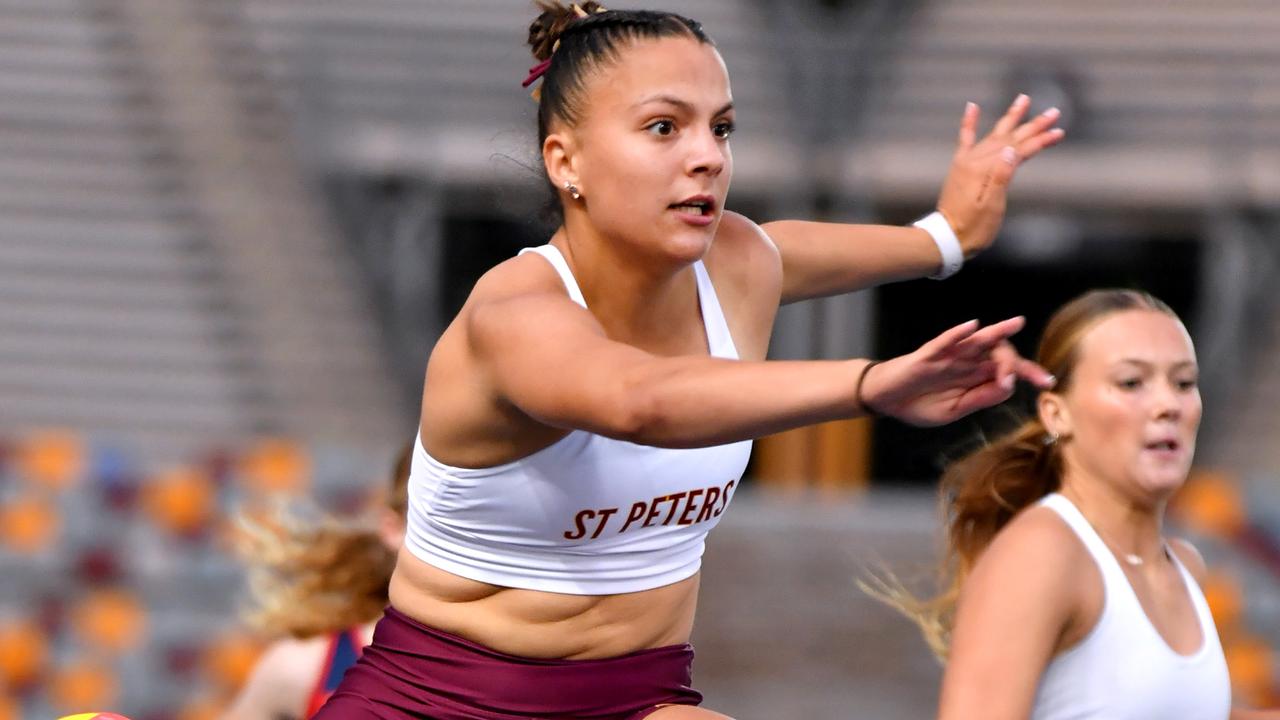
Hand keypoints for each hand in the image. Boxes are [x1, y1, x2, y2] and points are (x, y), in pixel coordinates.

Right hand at [860, 317, 1054, 426]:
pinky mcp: (928, 355)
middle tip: (1028, 377)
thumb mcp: (955, 410)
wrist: (885, 401)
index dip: (1028, 373)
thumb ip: (981, 397)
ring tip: (1017, 323)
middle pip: (997, 353)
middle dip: (1016, 361)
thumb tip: (1009, 385)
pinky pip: (945, 341)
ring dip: (997, 332)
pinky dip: (958, 333)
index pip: (1007, 370)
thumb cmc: (919, 403)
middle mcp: (966, 362)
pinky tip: (973, 327)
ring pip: (976, 341)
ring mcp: (948, 356)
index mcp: (975, 377)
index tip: (1048, 382)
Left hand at [935, 94, 1065, 257]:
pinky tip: (972, 106)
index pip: (1018, 150)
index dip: (1039, 141)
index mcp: (985, 170)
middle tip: (1054, 113)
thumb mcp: (992, 207)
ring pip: (995, 135)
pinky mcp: (960, 167)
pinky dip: (969, 122)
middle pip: (1010, 138)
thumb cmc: (973, 228)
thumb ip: (1001, 178)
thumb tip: (1012, 151)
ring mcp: (967, 162)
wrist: (947, 238)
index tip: (1058, 133)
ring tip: (1024, 100)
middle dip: (1033, 126)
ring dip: (1011, 119)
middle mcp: (975, 161)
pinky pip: (966, 139)